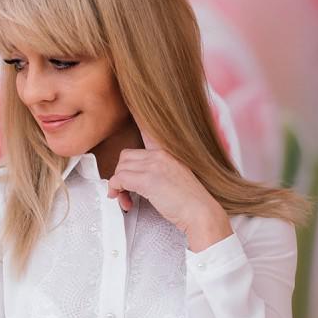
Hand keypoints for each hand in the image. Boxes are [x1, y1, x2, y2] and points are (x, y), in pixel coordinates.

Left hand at [106, 128, 224, 236]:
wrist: (201, 213)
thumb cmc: (191, 202)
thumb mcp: (177, 177)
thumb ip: (160, 171)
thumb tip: (138, 178)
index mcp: (168, 152)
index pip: (148, 130)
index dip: (137, 118)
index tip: (132, 104)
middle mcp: (160, 154)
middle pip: (125, 156)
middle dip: (121, 175)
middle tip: (126, 192)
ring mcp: (154, 165)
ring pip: (120, 168)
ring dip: (119, 187)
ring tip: (127, 200)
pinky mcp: (147, 180)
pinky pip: (119, 179)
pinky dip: (117, 191)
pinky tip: (125, 200)